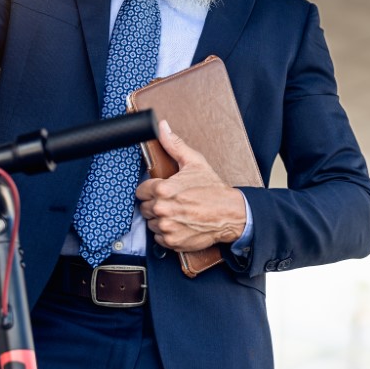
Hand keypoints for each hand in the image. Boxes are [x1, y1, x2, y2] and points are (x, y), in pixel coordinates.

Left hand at [135, 120, 245, 251]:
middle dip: (155, 204)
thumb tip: (162, 127)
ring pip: (151, 223)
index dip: (150, 190)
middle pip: (144, 208)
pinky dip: (167, 232)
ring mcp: (167, 227)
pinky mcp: (172, 241)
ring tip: (177, 212)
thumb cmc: (212, 189)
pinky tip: (180, 223)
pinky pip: (159, 237)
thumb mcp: (194, 162)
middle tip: (172, 201)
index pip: (140, 191)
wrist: (230, 213)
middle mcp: (162, 209)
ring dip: (161, 219)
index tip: (161, 190)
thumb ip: (174, 145)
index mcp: (163, 189)